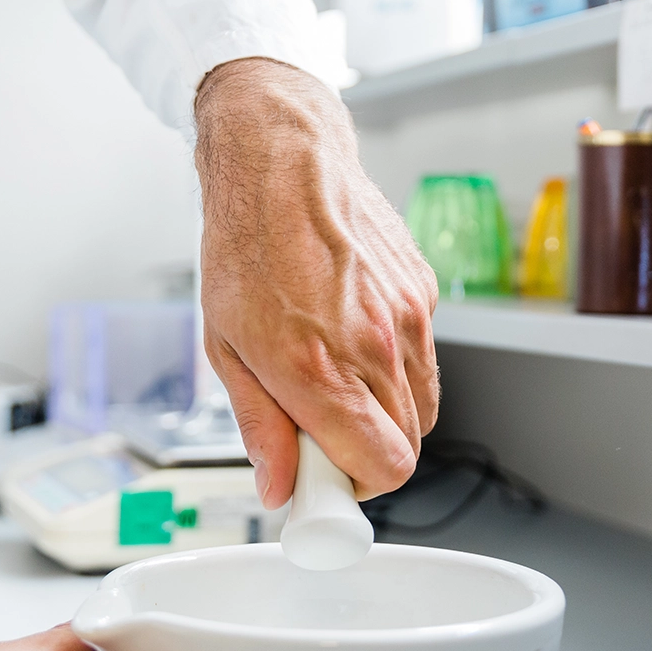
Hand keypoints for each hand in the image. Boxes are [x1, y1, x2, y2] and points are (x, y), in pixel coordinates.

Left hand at [195, 57, 438, 505]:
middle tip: (324, 436)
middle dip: (368, 455)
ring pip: (424, 408)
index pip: (384, 468)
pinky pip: (423, 360)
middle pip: (409, 447)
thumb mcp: (227, 346)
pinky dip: (395, 369)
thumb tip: (279, 485)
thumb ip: (261, 425)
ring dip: (386, 416)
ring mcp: (408, 318)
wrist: (283, 162)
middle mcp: (374, 346)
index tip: (328, 485)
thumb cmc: (247, 245)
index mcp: (320, 368)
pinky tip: (352, 339)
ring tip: (337, 384)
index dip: (357, 488)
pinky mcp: (424, 293)